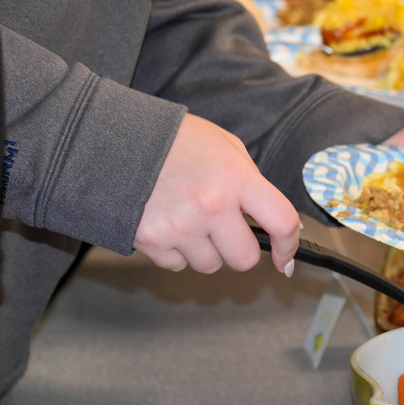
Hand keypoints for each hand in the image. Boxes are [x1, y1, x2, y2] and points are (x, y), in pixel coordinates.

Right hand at [134, 114, 299, 275]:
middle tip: (223, 229)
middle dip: (238, 249)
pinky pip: (177, 265)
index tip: (284, 257)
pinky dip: (175, 251)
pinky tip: (168, 224)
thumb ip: (250, 181)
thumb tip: (269, 218)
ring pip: (210, 265)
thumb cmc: (175, 140)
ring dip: (205, 250)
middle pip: (244, 258)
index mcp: (236, 177)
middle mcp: (211, 205)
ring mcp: (180, 226)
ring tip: (188, 218)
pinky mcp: (151, 240)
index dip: (288, 245)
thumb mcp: (225, 146)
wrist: (116, 139)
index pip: (281, 221)